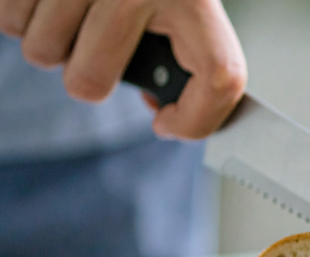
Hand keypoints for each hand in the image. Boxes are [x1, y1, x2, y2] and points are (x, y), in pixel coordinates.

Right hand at [0, 0, 245, 138]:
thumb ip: (186, 51)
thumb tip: (163, 112)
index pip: (220, 78)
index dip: (195, 120)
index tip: (167, 123)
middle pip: (89, 82)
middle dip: (88, 76)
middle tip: (97, 47)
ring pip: (41, 53)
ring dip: (51, 41)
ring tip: (73, 9)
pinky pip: (8, 20)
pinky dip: (23, 14)